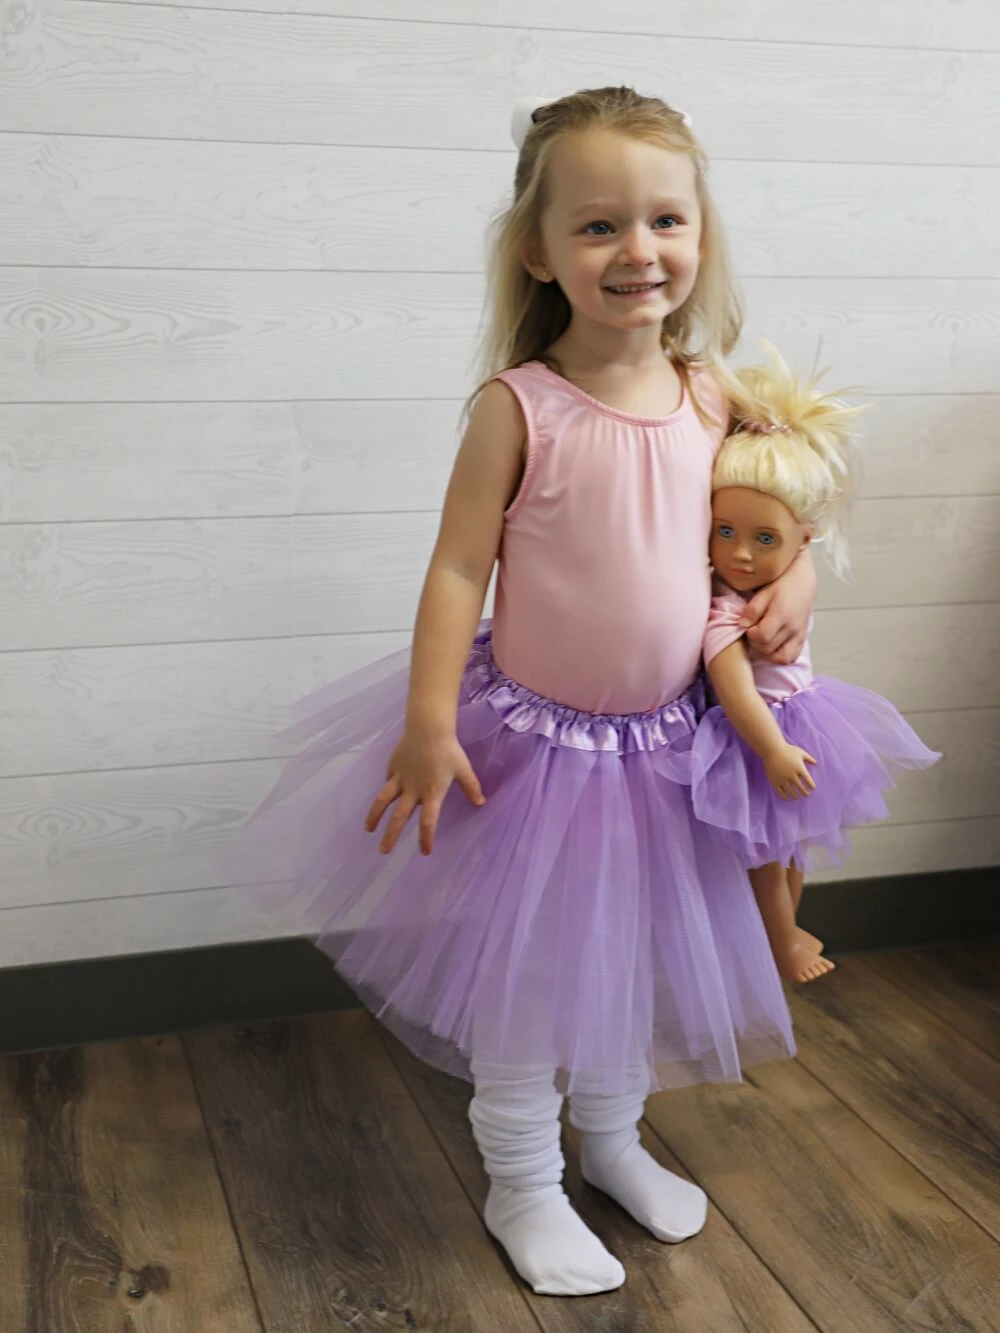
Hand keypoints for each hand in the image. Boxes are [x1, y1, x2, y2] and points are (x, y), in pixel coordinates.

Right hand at [364, 725, 484, 855]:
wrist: (428, 728)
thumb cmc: (448, 749)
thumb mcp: (464, 769)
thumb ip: (471, 788)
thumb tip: (481, 803)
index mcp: (431, 793)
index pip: (427, 822)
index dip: (425, 838)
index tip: (424, 852)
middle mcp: (413, 790)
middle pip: (399, 817)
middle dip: (391, 836)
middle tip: (384, 851)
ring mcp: (400, 778)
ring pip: (383, 801)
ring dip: (374, 816)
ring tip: (368, 830)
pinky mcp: (393, 767)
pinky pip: (388, 781)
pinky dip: (386, 790)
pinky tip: (383, 798)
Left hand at [742, 550, 816, 664]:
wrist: (803, 582)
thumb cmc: (781, 584)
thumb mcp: (764, 592)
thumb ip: (752, 609)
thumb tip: (742, 625)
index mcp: (782, 615)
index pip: (762, 636)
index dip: (750, 634)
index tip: (748, 626)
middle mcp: (792, 628)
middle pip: (768, 648)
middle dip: (755, 643)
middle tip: (753, 631)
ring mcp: (799, 636)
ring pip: (780, 658)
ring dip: (766, 653)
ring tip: (761, 640)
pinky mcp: (802, 639)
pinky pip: (790, 657)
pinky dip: (779, 656)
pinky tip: (772, 646)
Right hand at [764, 743, 816, 799]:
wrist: (772, 749)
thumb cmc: (787, 750)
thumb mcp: (800, 752)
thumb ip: (809, 758)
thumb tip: (816, 763)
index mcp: (799, 768)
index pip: (808, 781)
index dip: (811, 786)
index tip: (812, 788)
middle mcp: (792, 775)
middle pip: (801, 788)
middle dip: (805, 793)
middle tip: (806, 795)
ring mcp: (782, 778)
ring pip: (791, 791)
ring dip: (795, 796)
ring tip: (797, 797)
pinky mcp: (774, 781)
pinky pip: (780, 792)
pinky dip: (785, 797)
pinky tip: (788, 798)